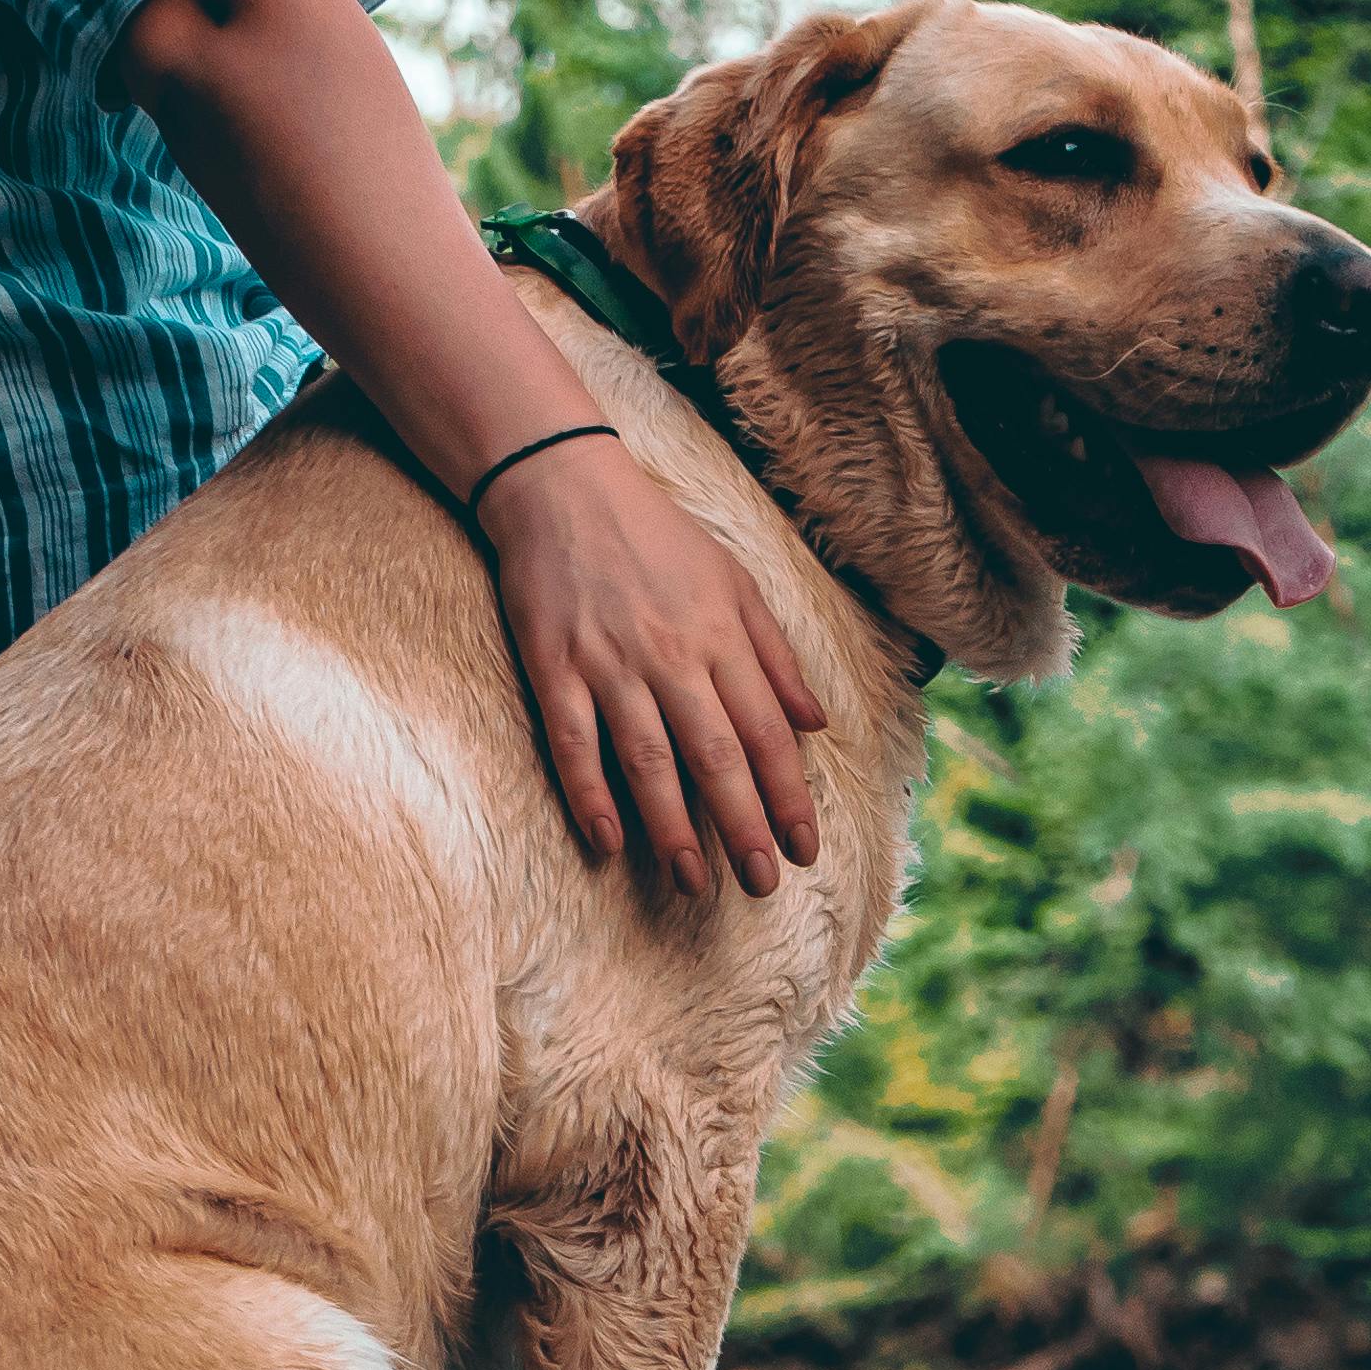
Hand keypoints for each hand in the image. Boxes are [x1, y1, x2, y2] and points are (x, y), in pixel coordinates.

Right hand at [473, 433, 828, 892]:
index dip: (790, 796)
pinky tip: (607, 842)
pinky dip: (588, 794)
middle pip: (716, 756)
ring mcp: (608, 664)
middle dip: (743, 825)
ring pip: (648, 760)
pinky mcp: (553, 667)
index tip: (805, 849)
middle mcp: (671, 655)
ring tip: (693, 882)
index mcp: (721, 636)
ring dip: (672, 827)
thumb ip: (775, 655)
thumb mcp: (734, 580)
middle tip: (761, 886)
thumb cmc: (655, 536)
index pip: (768, 732)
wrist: (562, 484)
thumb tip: (817, 723)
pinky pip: (572, 742)